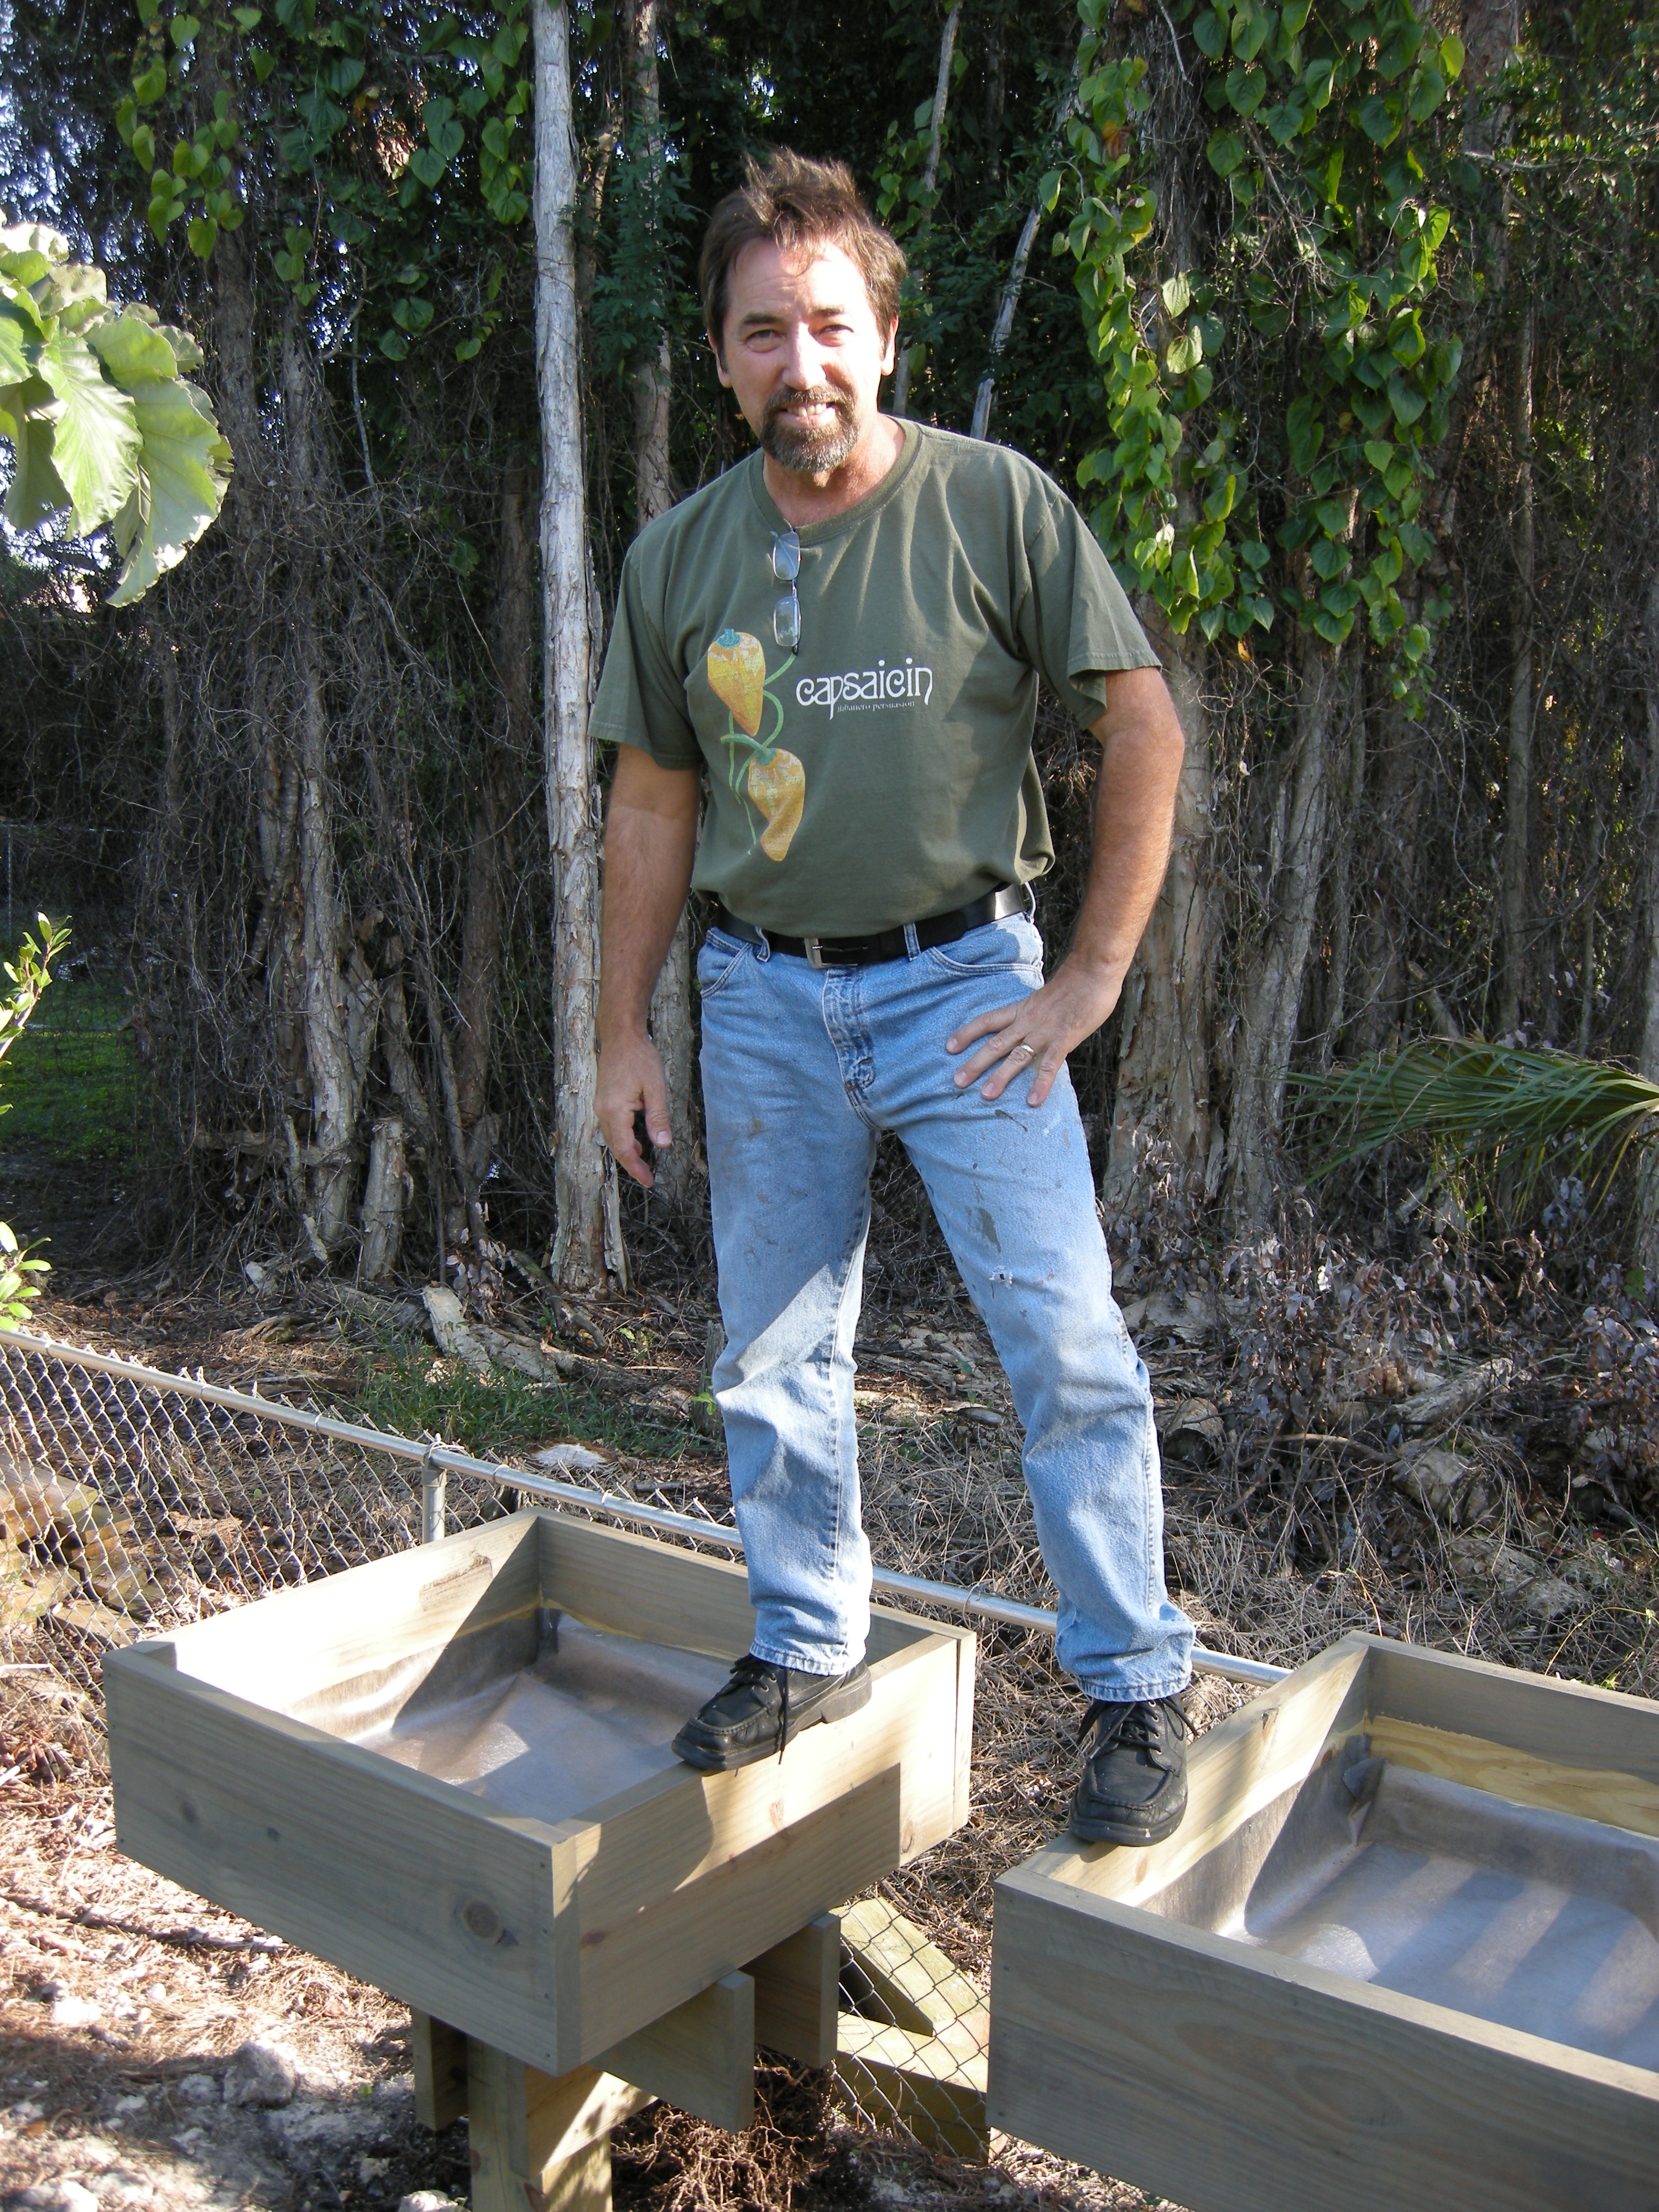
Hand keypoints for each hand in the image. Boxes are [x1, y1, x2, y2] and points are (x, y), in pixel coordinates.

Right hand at [597, 1030, 671, 1187]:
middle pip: (615, 1147)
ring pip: (613, 1137)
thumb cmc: (639, 1056)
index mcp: (614, 1111)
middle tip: (648, 1178)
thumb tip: (663, 1145)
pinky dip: (623, 1138)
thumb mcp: (655, 1087)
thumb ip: (658, 1117)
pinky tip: (637, 1141)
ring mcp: (600, 1105)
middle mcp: (602, 1111)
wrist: (620, 1034)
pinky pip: (612, 1126)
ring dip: (627, 1151)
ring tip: (644, 1164)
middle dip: (632, 1164)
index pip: (624, 1149)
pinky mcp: (603, 1100)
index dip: (636, 1168)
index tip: (649, 1181)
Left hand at [945, 960, 1126, 1107]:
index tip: (949, 1047)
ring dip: (1000, 1077)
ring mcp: (1044, 1032)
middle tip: (957, 1081)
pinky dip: (1040, 1084)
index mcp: (1021, 1010)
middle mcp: (1027, 1022)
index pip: (987, 1021)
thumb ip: (1034, 1015)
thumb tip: (1029, 1029)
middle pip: (995, 1043)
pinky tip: (1033, 1101)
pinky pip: (1049, 1065)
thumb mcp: (1044, 998)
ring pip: (1016, 1056)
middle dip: (975, 1063)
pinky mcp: (1064, 1039)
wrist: (1092, 972)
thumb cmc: (1074, 984)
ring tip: (985, 1095)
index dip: (967, 1033)